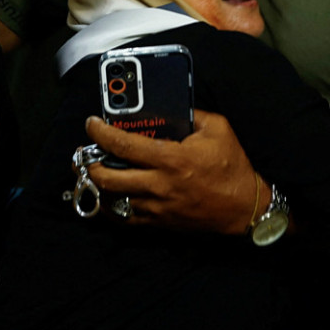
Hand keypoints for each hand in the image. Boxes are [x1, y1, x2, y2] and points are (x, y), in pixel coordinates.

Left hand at [86, 110, 257, 233]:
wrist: (245, 207)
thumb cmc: (233, 167)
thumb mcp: (218, 129)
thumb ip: (192, 114)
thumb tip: (171, 106)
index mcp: (171, 159)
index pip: (123, 145)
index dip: (101, 133)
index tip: (91, 124)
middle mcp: (159, 185)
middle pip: (108, 178)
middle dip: (88, 163)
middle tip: (84, 152)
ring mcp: (157, 207)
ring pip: (112, 201)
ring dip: (95, 186)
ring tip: (89, 172)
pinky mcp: (160, 223)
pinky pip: (125, 219)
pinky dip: (110, 208)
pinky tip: (106, 196)